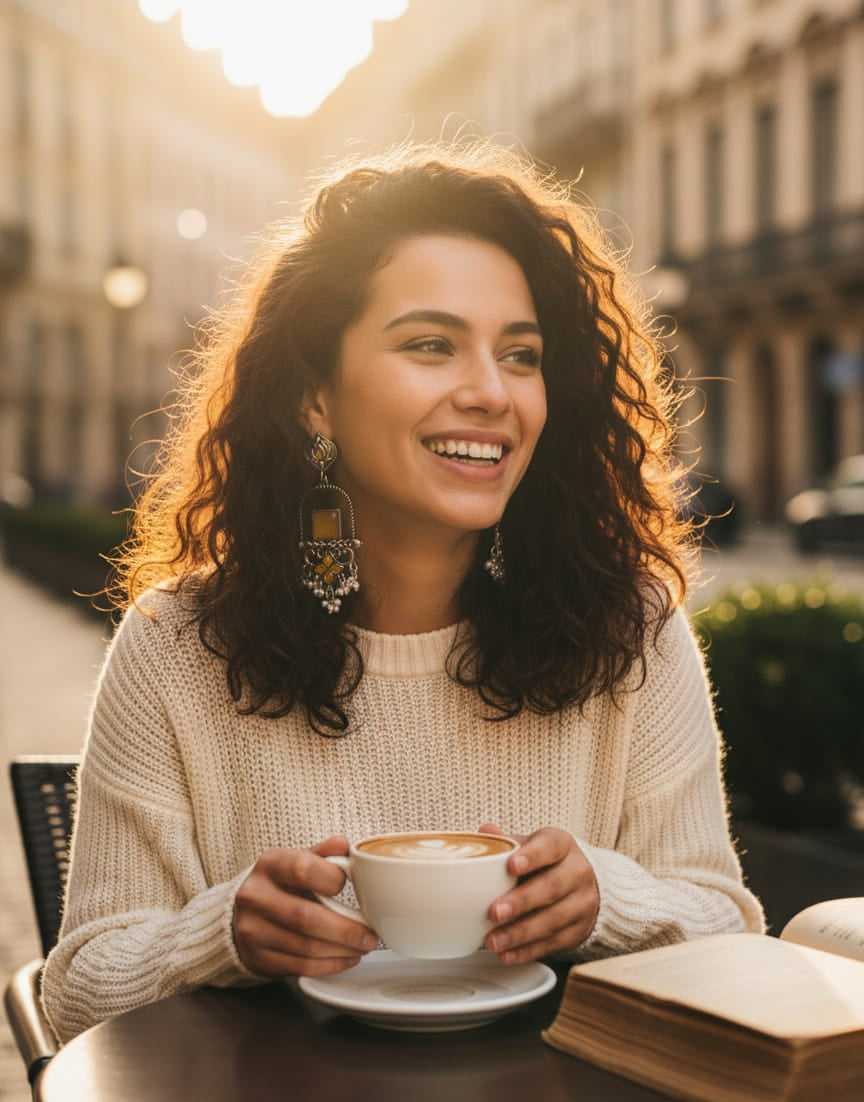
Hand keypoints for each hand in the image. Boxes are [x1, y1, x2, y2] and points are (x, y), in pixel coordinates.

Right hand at [232, 836, 377, 977]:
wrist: (244, 915)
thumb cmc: (280, 885)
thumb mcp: (296, 861)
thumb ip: (321, 854)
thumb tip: (344, 844)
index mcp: (269, 865)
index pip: (303, 869)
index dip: (332, 879)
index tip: (349, 887)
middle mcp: (255, 896)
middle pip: (305, 917)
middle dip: (345, 930)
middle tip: (370, 935)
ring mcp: (252, 930)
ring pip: (305, 946)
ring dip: (341, 950)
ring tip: (362, 947)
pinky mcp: (258, 958)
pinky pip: (300, 966)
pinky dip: (329, 965)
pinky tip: (346, 959)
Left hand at [479, 823, 598, 964]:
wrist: (587, 884)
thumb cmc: (549, 861)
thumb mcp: (533, 845)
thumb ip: (509, 842)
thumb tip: (484, 832)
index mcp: (563, 845)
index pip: (550, 847)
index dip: (532, 856)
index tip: (512, 865)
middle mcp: (578, 872)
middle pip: (551, 887)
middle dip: (521, 902)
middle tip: (494, 911)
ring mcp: (582, 904)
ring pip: (552, 920)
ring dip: (520, 933)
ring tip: (493, 940)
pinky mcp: (578, 931)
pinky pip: (553, 943)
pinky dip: (528, 950)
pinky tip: (507, 954)